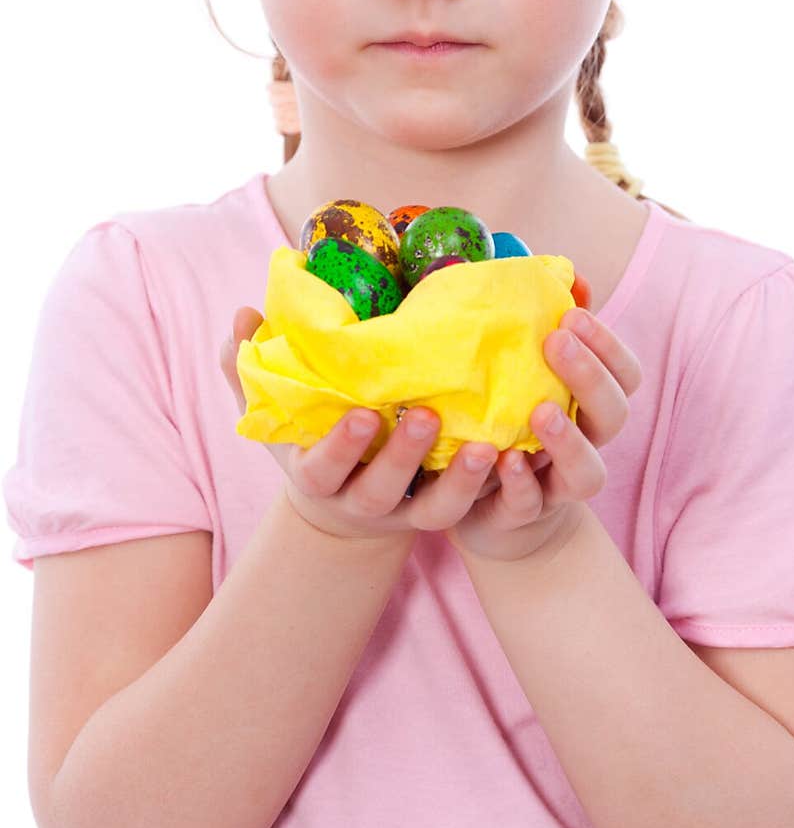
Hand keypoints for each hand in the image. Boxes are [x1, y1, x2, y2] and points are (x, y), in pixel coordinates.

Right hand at [219, 307, 503, 543]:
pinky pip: (475, 507)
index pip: (323, 468)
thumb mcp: (276, 411)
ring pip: (437, 510)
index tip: (360, 415)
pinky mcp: (445, 510)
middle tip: (428, 415)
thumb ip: (249, 367)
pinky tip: (517, 455)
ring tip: (488, 446)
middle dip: (403, 456)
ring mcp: (407, 511)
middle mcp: (362, 499)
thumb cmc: (308, 438)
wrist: (342, 507)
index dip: (341, 447)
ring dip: (461, 482)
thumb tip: (242, 316)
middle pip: (382, 489)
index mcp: (317, 474)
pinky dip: (496, 488)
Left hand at [444, 306, 642, 562]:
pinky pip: (530, 504)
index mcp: (590, 406)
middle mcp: (587, 445)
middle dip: (590, 377)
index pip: (625, 374)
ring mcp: (557, 485)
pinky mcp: (522, 514)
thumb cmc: (512, 422)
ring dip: (569, 441)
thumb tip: (572, 274)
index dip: (608, 345)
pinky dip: (522, 484)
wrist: (491, 508)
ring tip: (541, 411)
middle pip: (614, 416)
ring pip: (588, 474)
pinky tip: (506, 460)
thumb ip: (548, 326)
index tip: (573, 312)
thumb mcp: (526, 374)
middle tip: (556, 341)